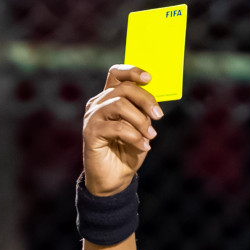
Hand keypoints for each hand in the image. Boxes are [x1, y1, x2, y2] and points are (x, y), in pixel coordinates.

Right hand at [82, 65, 160, 197]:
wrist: (114, 178)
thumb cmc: (127, 151)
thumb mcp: (140, 128)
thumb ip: (143, 113)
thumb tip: (153, 105)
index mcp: (109, 98)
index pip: (116, 74)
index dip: (132, 71)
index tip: (150, 78)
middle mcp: (98, 104)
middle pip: (123, 88)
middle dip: (146, 99)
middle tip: (159, 116)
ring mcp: (92, 117)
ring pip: (119, 104)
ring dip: (140, 120)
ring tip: (151, 135)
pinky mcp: (90, 133)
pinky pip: (117, 127)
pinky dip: (134, 136)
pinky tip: (143, 146)